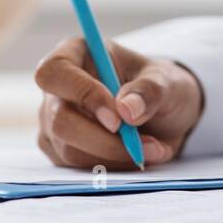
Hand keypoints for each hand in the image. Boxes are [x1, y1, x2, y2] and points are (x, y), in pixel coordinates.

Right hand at [33, 38, 203, 169]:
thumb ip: (149, 90)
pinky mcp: (61, 150)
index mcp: (76, 54)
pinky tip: (136, 155)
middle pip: (59, 119)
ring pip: (69, 149)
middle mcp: (58, 89)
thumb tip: (126, 109)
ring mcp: (54, 121)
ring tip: (152, 148)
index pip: (54, 72)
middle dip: (103, 139)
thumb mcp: (167, 82)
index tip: (117, 118)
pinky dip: (112, 167)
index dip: (81, 94)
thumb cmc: (160, 88)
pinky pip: (78, 167)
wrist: (165, 117)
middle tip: (140, 144)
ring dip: (114, 155)